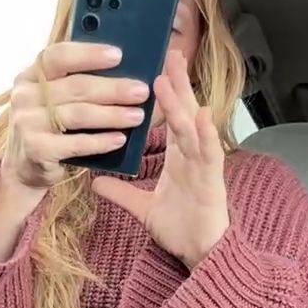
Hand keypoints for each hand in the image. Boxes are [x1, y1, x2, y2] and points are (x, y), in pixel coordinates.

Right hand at [2, 42, 149, 190]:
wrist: (27, 167)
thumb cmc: (52, 127)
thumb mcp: (58, 100)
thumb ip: (81, 83)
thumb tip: (128, 74)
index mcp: (32, 75)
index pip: (58, 56)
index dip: (89, 54)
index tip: (118, 55)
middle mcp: (25, 96)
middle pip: (75, 87)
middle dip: (113, 89)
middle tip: (141, 91)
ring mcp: (27, 123)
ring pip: (78, 114)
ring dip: (112, 115)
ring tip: (137, 116)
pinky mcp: (35, 149)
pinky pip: (75, 143)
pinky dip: (101, 142)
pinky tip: (120, 139)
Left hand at [92, 50, 228, 269]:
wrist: (200, 254)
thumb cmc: (180, 228)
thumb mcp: (142, 207)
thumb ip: (121, 192)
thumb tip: (96, 181)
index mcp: (179, 157)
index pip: (171, 118)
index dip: (165, 94)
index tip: (155, 68)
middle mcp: (192, 155)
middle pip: (184, 112)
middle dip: (176, 83)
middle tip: (168, 53)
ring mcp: (203, 165)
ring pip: (192, 127)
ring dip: (182, 102)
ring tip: (169, 78)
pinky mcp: (212, 181)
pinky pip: (209, 154)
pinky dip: (205, 135)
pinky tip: (202, 115)